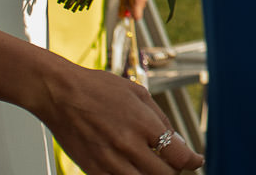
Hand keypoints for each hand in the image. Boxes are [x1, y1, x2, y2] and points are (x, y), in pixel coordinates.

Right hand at [37, 59, 203, 173]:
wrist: (60, 94)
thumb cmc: (97, 88)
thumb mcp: (137, 93)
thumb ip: (160, 119)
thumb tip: (177, 141)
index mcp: (143, 123)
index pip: (179, 156)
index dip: (192, 161)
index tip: (196, 160)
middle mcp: (128, 145)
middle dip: (174, 170)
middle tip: (173, 162)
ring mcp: (110, 161)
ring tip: (152, 165)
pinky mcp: (93, 170)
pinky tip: (132, 168)